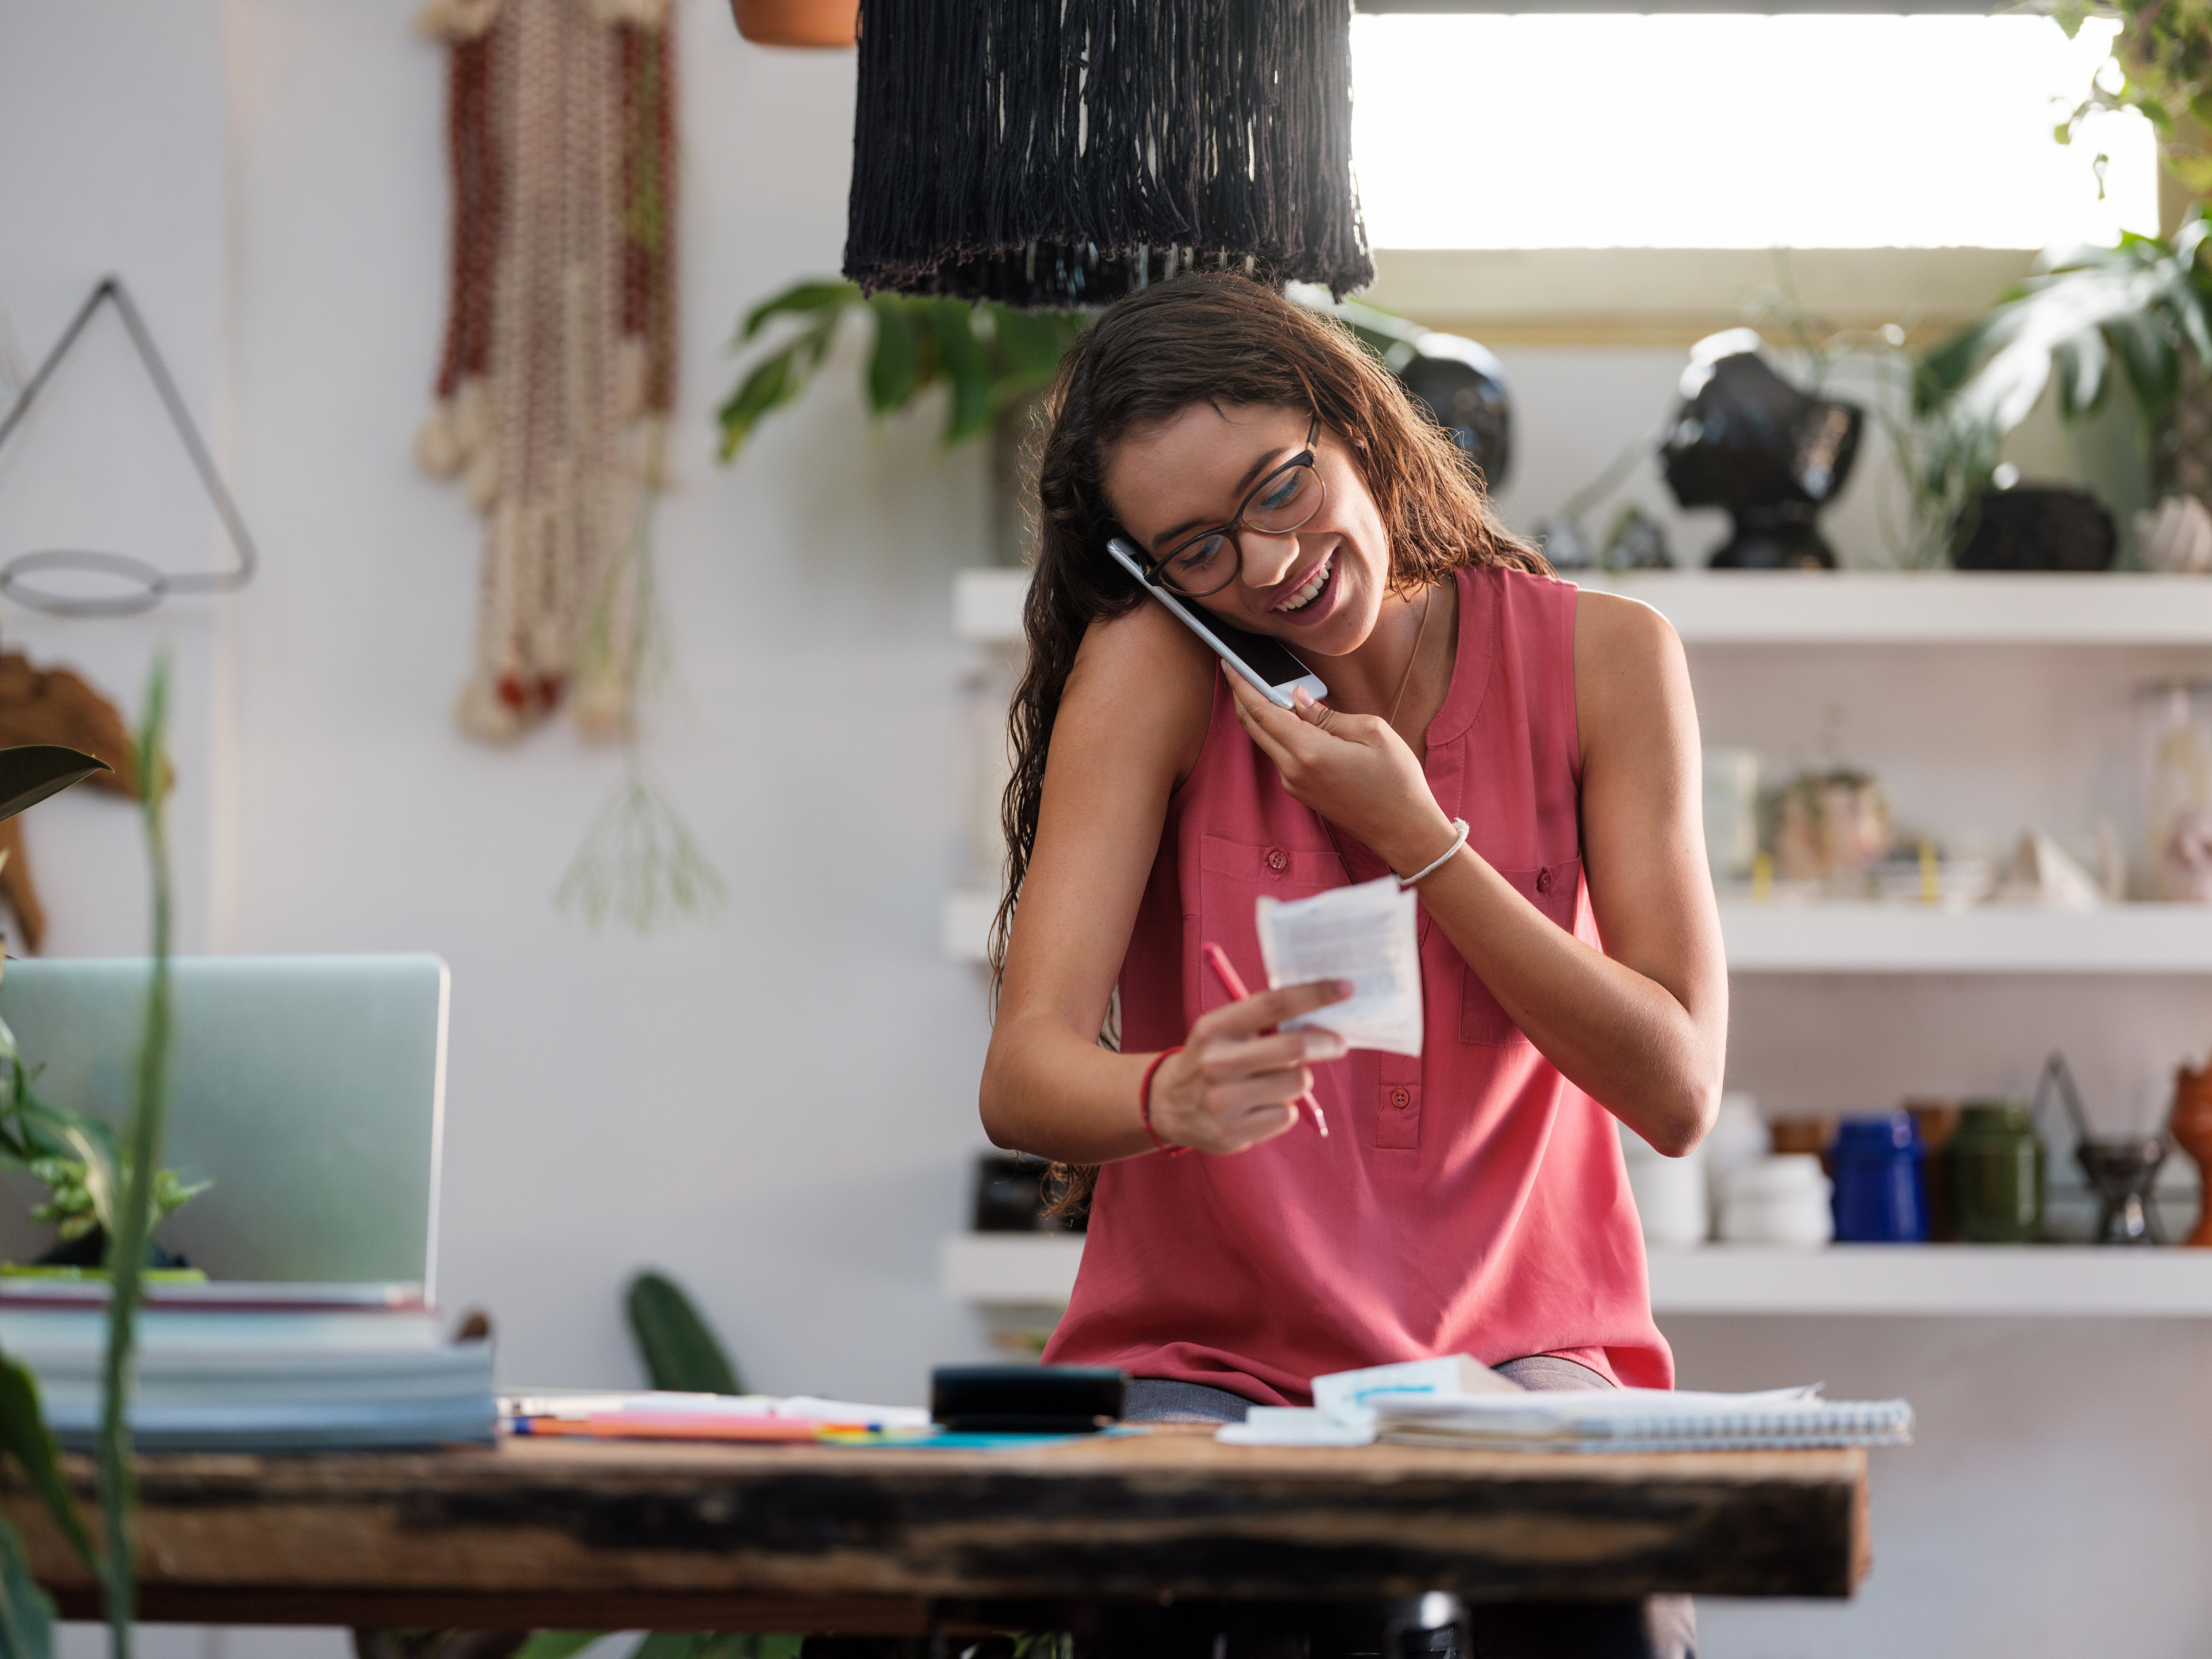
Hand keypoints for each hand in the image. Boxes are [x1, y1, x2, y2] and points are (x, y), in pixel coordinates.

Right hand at [1147, 980, 1350, 1154]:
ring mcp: (1223, 1101)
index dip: (1314, 994)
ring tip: (1276, 1081)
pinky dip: (1283, 1109)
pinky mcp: (1232, 1133)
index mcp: (1214, 1028)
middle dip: (1326, 1043)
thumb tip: (1321, 1014)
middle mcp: (1216, 1063)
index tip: (1345, 988)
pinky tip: (1261, 1107)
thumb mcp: (1223, 1031)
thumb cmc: (1211, 1060)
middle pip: (1293, 1049)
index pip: (1273, 1004)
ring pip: (1296, 1084)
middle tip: (1338, 1042)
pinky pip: (1285, 1115)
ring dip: (1298, 1081)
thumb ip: (1263, 1022)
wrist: (1166, 1106)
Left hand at [1223, 666, 1455, 873]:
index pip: (1262, 711)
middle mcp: (1293, 771)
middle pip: (1253, 727)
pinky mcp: (1300, 792)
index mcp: (1310, 751)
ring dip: (1259, 715)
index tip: (1229, 664)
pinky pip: (1280, 756)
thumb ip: (1328, 714)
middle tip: (1236, 670)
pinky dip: (1276, 733)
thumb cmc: (1396, 780)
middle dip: (1241, 696)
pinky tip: (1286, 719)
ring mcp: (1294, 785)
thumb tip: (1297, 697)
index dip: (1242, 685)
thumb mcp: (1371, 732)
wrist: (1403, 829)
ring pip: (1265, 742)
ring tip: (1261, 688)